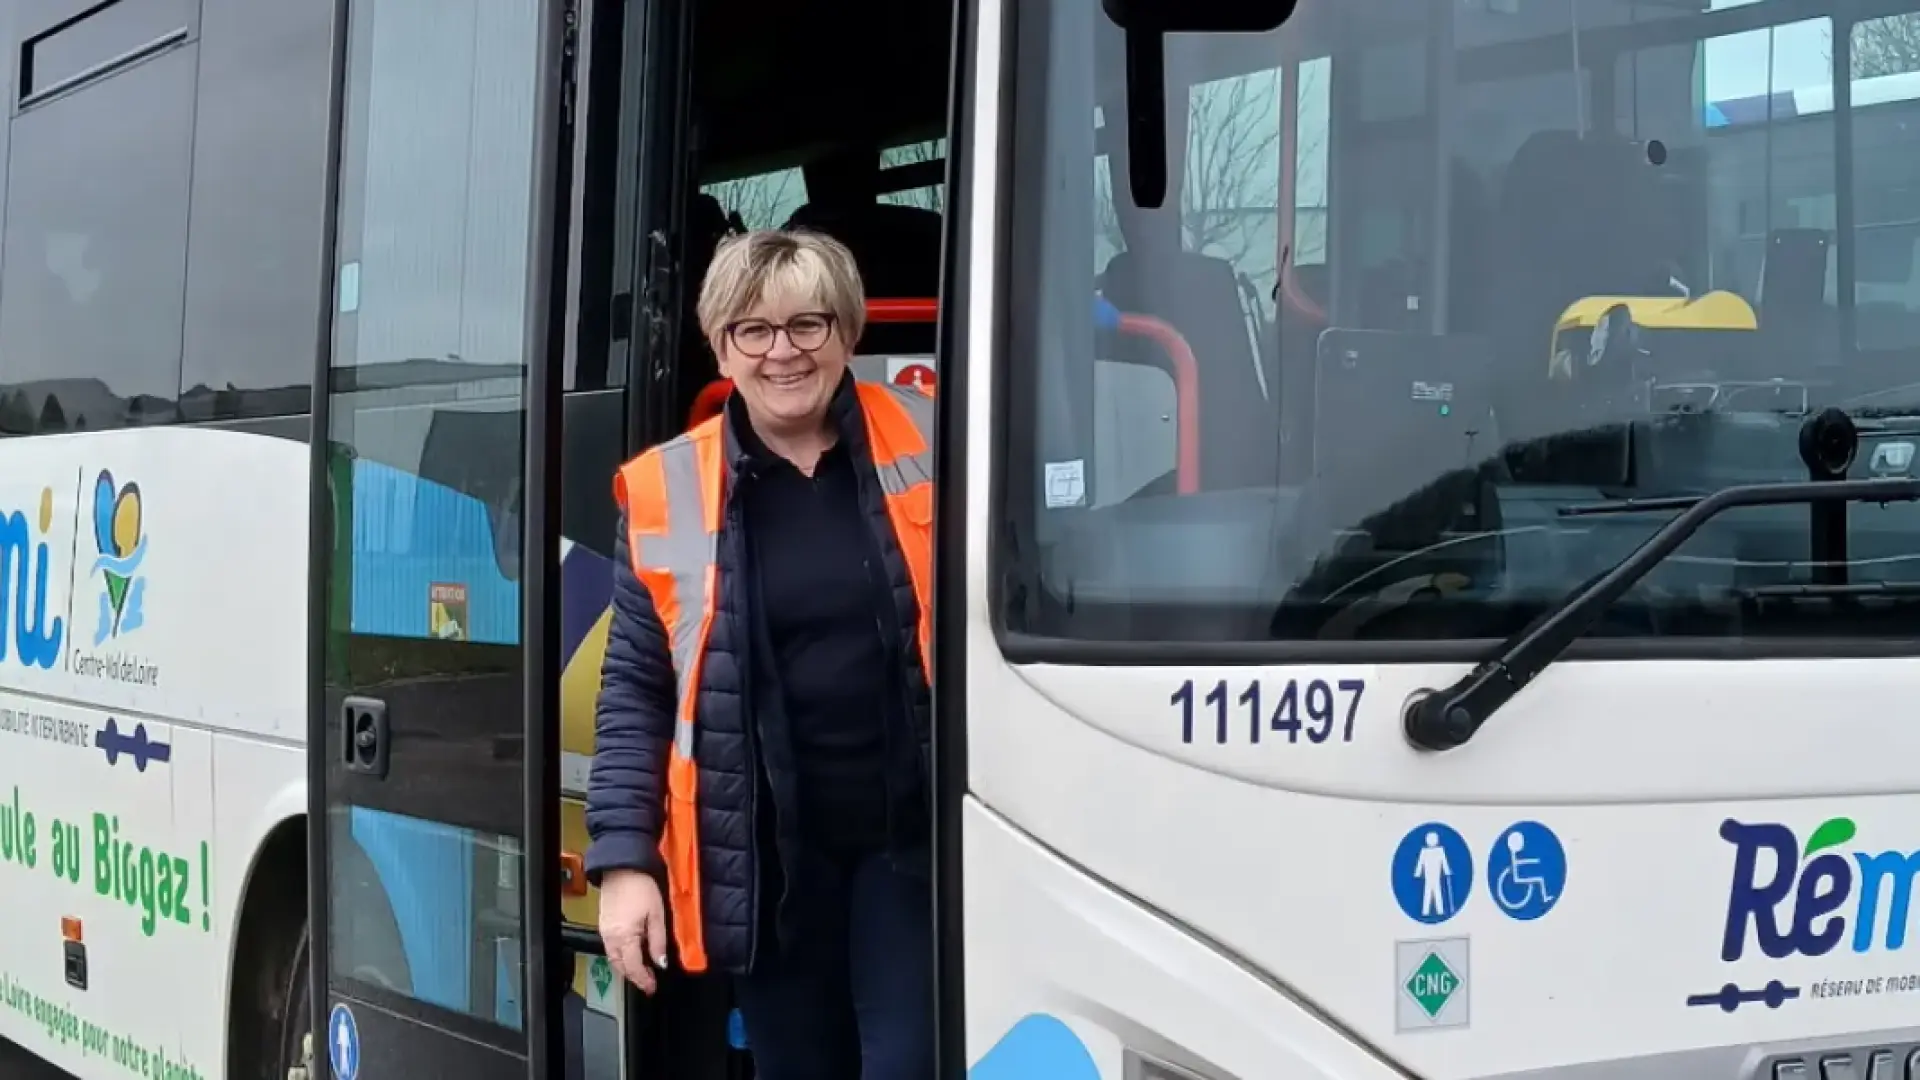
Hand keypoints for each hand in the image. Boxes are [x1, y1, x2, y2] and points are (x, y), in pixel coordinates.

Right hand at [598, 869, 668, 994]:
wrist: (623, 867)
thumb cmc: (641, 887)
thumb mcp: (657, 915)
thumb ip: (658, 942)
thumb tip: (661, 963)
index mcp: (624, 937)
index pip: (633, 967)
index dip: (644, 980)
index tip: (652, 987)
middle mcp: (611, 938)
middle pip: (621, 966)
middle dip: (634, 977)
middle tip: (648, 983)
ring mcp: (605, 931)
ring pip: (614, 959)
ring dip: (627, 968)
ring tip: (642, 971)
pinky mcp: (603, 924)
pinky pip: (610, 948)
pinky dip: (621, 956)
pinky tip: (632, 953)